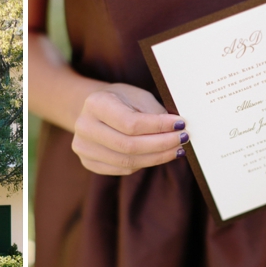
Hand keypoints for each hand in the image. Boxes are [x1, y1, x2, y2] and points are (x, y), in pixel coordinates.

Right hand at [72, 83, 188, 174]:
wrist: (94, 108)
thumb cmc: (121, 99)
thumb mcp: (138, 96)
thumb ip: (154, 113)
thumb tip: (176, 131)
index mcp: (95, 104)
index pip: (131, 123)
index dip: (158, 127)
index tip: (181, 125)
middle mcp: (84, 126)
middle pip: (128, 146)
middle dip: (161, 145)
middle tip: (182, 140)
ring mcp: (83, 147)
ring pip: (127, 162)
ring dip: (156, 157)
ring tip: (176, 150)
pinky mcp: (88, 162)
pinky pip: (122, 169)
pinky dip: (144, 163)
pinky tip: (158, 156)